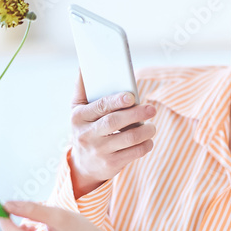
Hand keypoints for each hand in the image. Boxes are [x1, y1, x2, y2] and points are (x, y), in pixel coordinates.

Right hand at [69, 70, 156, 197]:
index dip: (116, 101)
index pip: (99, 106)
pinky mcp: (110, 165)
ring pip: (127, 139)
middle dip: (135, 114)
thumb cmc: (86, 128)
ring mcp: (98, 151)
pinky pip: (133, 154)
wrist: (83, 165)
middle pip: (114, 122)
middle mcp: (86, 135)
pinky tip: (148, 140)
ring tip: (152, 126)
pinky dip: (145, 145)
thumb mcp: (78, 110)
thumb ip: (81, 88)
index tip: (132, 96)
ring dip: (145, 131)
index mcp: (78, 117)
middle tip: (152, 109)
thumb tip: (84, 66)